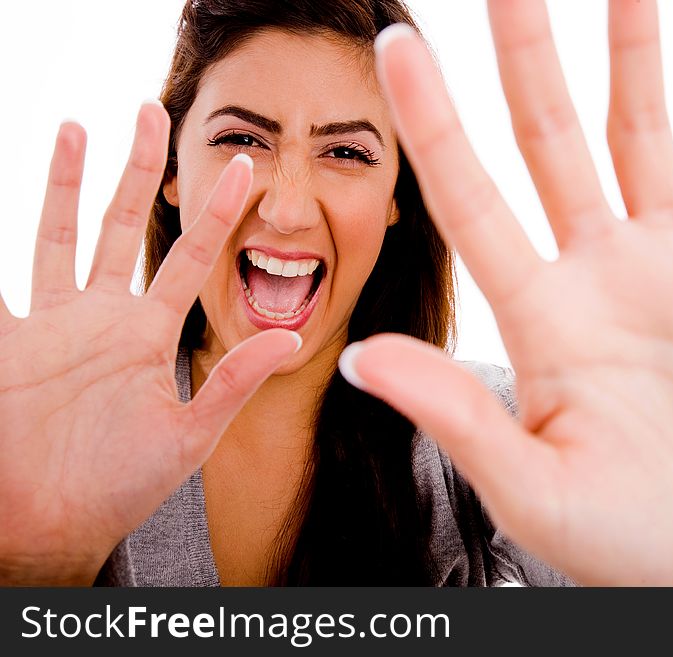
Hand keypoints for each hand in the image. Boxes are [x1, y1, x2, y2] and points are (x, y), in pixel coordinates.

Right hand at [0, 103, 298, 584]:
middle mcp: (104, 317)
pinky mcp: (6, 341)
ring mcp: (51, 323)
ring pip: (59, 235)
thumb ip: (233, 382)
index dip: (219, 214)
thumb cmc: (121, 487)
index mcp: (150, 335)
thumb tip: (291, 336)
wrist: (53, 524)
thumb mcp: (189, 435)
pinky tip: (1, 197)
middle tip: (151, 111)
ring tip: (75, 125)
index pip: (191, 258)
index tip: (245, 168)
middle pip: (124, 226)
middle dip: (138, 171)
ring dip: (65, 182)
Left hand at [343, 0, 672, 584]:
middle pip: (551, 143)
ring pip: (648, 143)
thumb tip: (362, 357)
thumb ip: (456, 414)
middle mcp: (599, 277)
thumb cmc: (619, 541)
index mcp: (538, 317)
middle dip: (526, 61)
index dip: (432, 123)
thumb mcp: (528, 485)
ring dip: (639, 61)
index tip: (395, 45)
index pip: (469, 198)